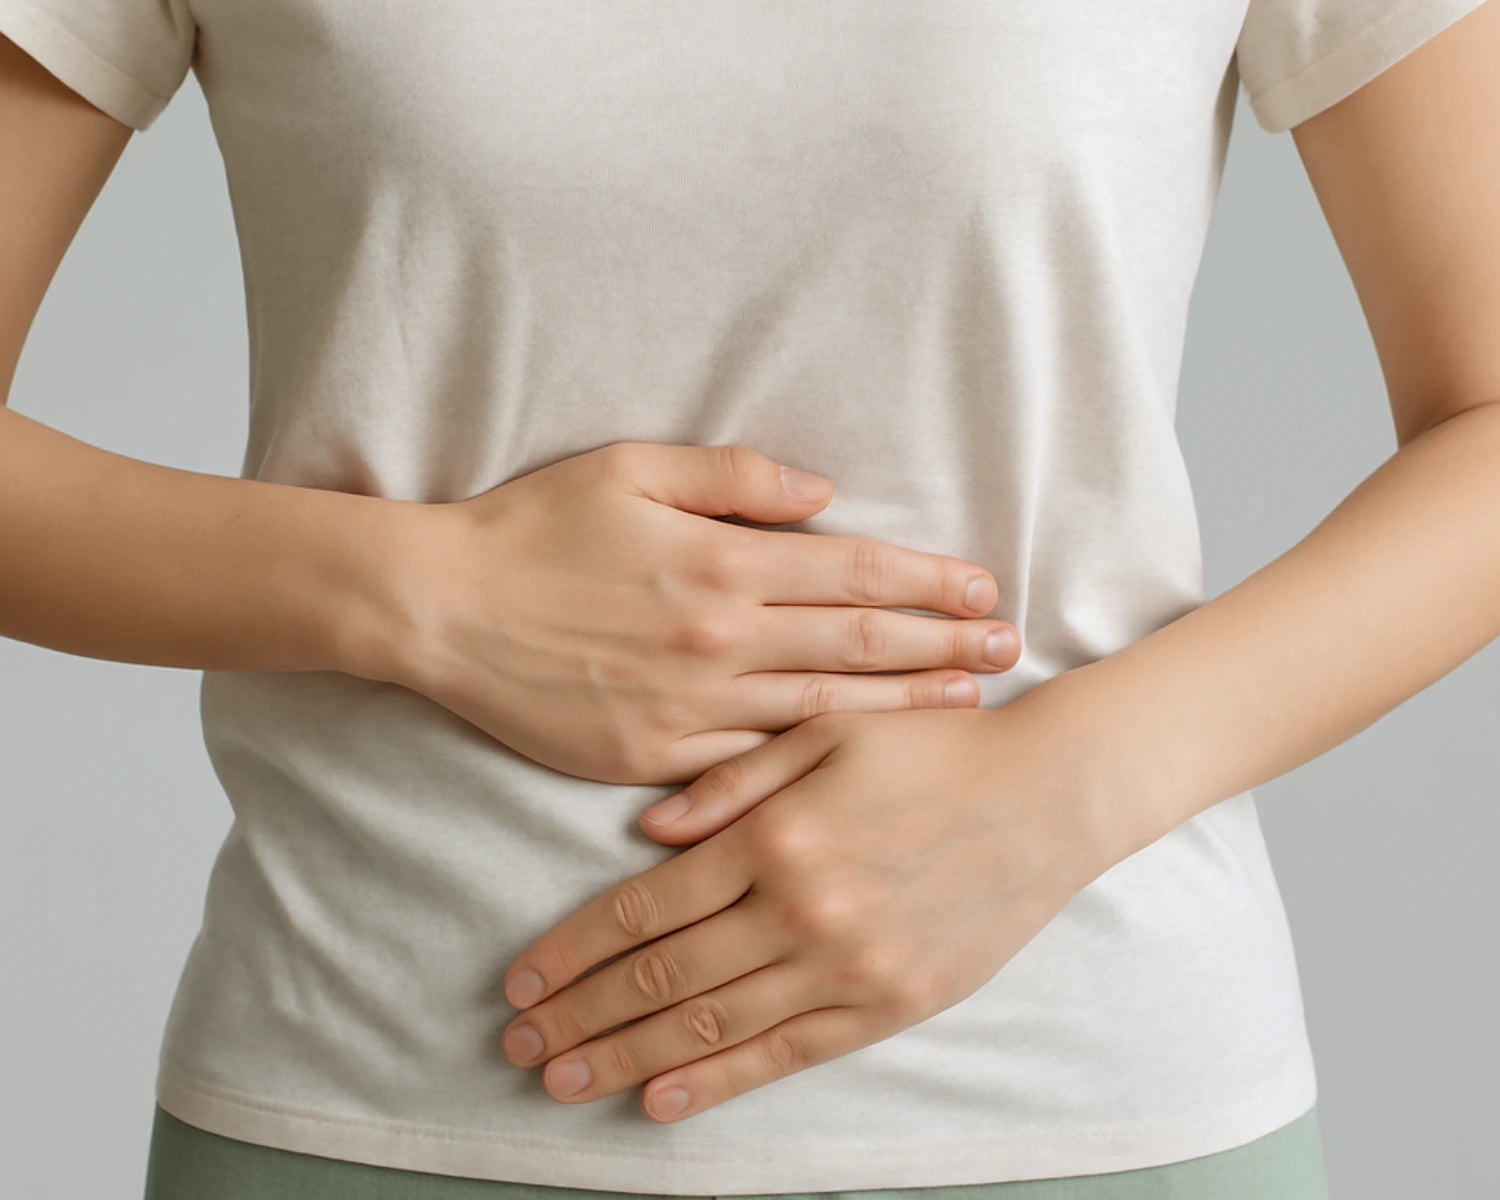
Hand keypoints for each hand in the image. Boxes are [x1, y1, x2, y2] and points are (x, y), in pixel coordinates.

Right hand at [395, 441, 1020, 783]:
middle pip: (860, 644)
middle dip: (946, 644)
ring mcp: (692, 707)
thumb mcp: (630, 469)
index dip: (929, 579)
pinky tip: (862, 767)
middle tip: (1011, 648)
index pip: (855, 570)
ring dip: (904, 706)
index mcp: (722, 561)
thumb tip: (823, 493)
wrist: (442, 611)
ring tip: (968, 703)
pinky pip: (753, 766)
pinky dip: (816, 766)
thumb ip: (736, 478)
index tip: (984, 586)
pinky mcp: (657, 759)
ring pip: (824, 712)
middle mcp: (721, 639)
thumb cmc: (534, 529)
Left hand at [496, 695, 1115, 1122]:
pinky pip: (789, 1053)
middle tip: (519, 1046)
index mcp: (776, 836)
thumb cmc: (933, 749)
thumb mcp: (829, 732)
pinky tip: (660, 1099)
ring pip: (715, 1025)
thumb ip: (732, 784)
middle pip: (665, 976)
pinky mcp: (891, 1004)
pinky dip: (720, 1082)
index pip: (644, 908)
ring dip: (628, 1057)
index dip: (573, 950)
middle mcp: (802, 909)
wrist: (1048, 795)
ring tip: (563, 1079)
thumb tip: (645, 833)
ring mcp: (848, 965)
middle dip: (582, 1015)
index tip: (521, 981)